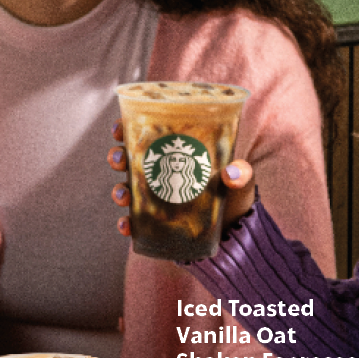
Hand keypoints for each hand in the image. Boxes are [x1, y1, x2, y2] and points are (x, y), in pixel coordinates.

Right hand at [107, 122, 255, 234]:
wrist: (235, 230)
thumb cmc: (235, 195)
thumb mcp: (241, 181)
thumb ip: (241, 174)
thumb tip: (231, 174)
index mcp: (174, 153)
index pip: (145, 135)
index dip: (125, 128)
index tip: (118, 127)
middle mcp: (160, 173)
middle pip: (128, 159)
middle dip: (116, 157)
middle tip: (119, 159)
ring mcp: (155, 198)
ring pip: (126, 189)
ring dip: (118, 190)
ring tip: (122, 195)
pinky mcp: (155, 221)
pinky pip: (135, 221)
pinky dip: (126, 223)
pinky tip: (126, 225)